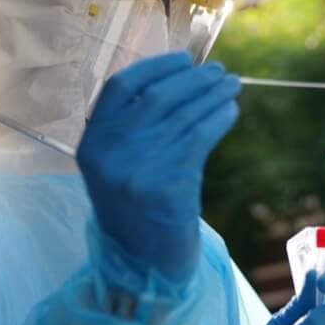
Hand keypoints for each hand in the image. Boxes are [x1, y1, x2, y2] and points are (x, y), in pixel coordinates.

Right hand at [77, 52, 240, 283]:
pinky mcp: (167, 184)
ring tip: (232, 85)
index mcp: (91, 142)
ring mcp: (136, 169)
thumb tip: (183, 76)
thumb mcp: (120, 165)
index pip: (120, 85)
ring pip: (183, 114)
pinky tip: (231, 110)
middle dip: (194, 78)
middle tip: (221, 72)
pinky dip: (219, 117)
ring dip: (214, 94)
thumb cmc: (138, 209)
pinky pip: (199, 136)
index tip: (185, 59)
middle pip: (157, 96)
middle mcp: (108, 152)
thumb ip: (135, 126)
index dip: (155, 66)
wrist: (142, 265)